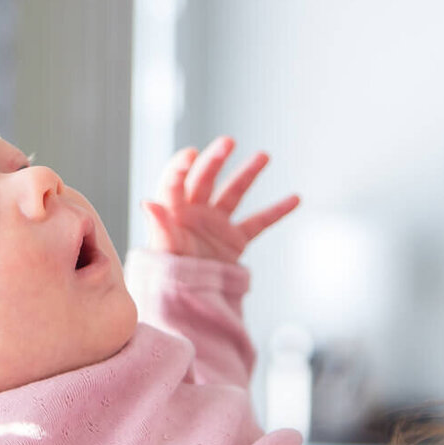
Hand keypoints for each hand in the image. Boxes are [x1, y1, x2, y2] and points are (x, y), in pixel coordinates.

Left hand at [143, 137, 299, 262]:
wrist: (187, 303)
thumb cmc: (168, 276)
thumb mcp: (164, 252)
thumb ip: (160, 227)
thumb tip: (148, 202)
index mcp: (172, 211)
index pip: (175, 182)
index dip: (180, 167)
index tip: (191, 154)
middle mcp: (194, 211)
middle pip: (204, 179)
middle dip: (215, 159)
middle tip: (227, 142)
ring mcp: (216, 223)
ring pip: (233, 193)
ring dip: (248, 174)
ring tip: (264, 156)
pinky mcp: (234, 239)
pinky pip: (258, 222)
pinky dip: (276, 212)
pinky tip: (295, 198)